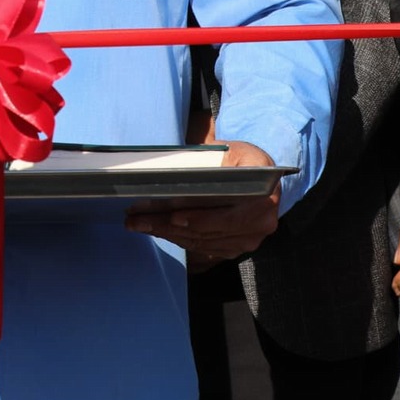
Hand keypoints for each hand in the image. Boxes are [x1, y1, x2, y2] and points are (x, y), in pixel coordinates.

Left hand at [126, 140, 280, 266]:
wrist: (259, 176)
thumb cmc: (240, 160)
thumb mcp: (228, 152)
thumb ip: (208, 165)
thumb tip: (172, 174)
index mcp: (263, 195)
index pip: (227, 213)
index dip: (199, 217)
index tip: (172, 217)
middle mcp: (261, 221)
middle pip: (207, 229)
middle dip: (167, 224)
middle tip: (136, 219)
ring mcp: (249, 238)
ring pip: (201, 241)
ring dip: (166, 233)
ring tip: (138, 223)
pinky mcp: (236, 247)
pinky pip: (203, 247)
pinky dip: (177, 238)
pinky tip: (157, 230)